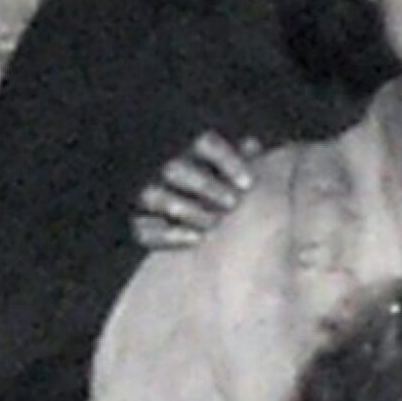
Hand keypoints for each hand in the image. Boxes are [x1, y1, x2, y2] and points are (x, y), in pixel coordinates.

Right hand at [132, 132, 264, 249]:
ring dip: (183, 208)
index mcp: (201, 158)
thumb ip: (258, 168)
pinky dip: (166, 234)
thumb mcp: (256, 191)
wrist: (227, 256)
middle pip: (176, 168)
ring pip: (154, 195)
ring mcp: (155, 200)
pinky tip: (194, 241)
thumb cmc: (245, 212)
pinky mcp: (145, 228)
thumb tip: (252, 145)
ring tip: (212, 226)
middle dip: (204, 185)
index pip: (205, 144)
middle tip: (231, 204)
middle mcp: (174, 174)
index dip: (225, 160)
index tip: (247, 184)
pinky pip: (143, 228)